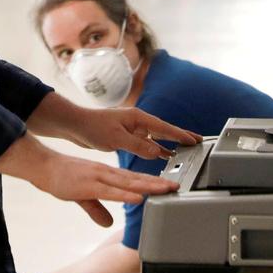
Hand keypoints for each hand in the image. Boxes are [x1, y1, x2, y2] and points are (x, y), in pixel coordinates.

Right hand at [0, 135, 180, 225]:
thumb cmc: (61, 178)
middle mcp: (106, 174)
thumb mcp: (82, 196)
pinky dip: (125, 194)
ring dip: (148, 186)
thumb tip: (107, 223)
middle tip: (177, 187)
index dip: (152, 183)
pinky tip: (137, 197)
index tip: (169, 186)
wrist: (42, 166)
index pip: (134, 179)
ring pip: (128, 183)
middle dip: (158, 184)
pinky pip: (110, 191)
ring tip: (165, 189)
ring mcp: (98, 178)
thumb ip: (96, 210)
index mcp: (106, 175)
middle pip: (136, 180)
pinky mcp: (88, 185)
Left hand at [70, 107, 201, 160]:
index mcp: (138, 118)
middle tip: (197, 141)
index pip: (164, 127)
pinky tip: (162, 154)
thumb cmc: (92, 127)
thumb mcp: (117, 139)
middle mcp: (137, 122)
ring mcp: (132, 129)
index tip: (194, 140)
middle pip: (164, 130)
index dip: (180, 135)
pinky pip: (146, 143)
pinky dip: (156, 148)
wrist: (75, 125)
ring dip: (169, 144)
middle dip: (180, 136)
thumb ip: (138, 146)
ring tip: (184, 150)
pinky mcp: (126, 136)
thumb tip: (158, 153)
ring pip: (155, 138)